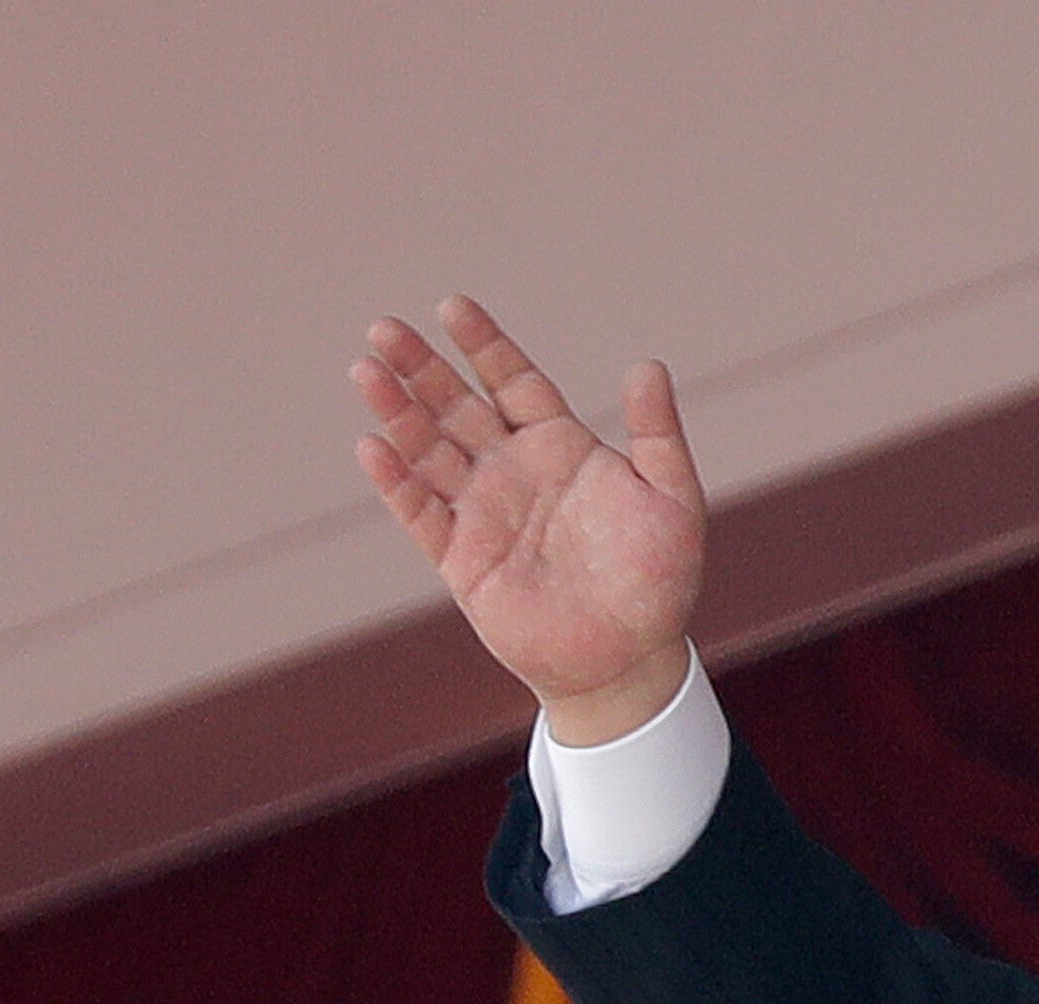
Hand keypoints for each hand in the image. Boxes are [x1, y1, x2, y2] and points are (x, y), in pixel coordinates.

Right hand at [354, 297, 706, 743]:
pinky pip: (422, 514)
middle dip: (421, 367)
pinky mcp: (463, 561)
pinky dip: (397, 482)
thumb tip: (648, 365)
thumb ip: (657, 433)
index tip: (452, 307)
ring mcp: (484, 515)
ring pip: (430, 452)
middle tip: (383, 328)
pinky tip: (373, 447)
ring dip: (397, 412)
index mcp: (561, 447)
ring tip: (366, 371)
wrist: (629, 660)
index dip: (483, 344)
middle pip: (458, 407)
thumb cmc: (658, 581)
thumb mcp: (671, 498)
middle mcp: (514, 473)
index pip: (513, 381)